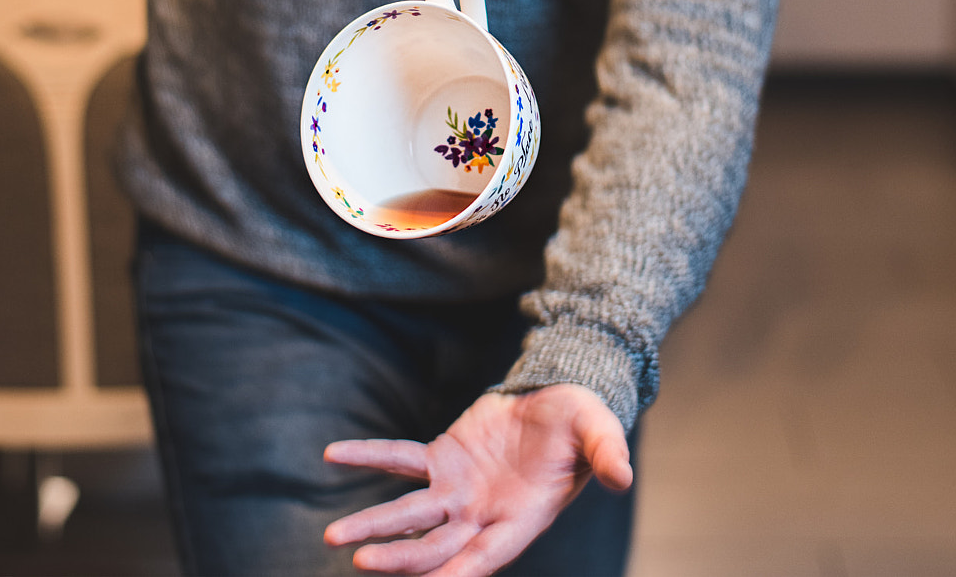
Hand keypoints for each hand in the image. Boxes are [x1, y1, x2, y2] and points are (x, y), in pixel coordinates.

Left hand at [323, 384, 632, 575]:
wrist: (557, 397)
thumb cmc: (581, 422)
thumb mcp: (598, 432)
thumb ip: (606, 455)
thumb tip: (622, 477)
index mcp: (522, 519)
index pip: (487, 556)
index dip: (459, 571)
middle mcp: (483, 515)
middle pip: (437, 546)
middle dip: (401, 558)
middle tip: (363, 562)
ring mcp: (458, 491)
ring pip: (411, 514)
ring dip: (375, 525)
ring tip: (334, 537)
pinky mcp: (441, 460)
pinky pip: (399, 459)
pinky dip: (368, 456)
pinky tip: (333, 454)